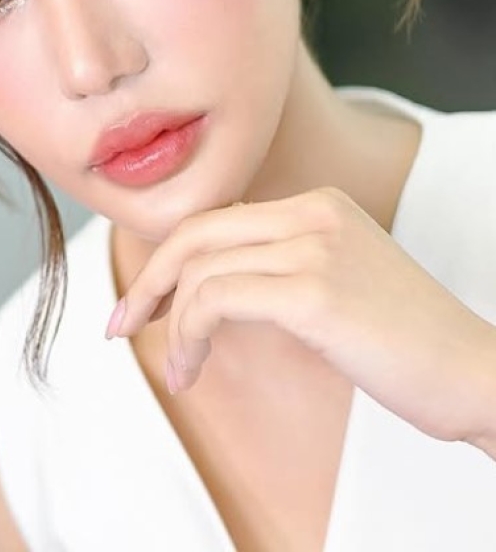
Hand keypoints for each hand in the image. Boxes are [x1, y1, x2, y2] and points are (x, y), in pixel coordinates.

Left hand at [107, 187, 495, 449]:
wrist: (476, 374)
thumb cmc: (407, 342)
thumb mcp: (339, 280)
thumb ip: (281, 265)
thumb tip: (208, 283)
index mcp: (318, 204)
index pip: (217, 220)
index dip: (169, 259)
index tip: (143, 302)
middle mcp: (312, 213)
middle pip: (195, 234)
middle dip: (147, 281)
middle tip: (118, 325)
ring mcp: (313, 247)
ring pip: (199, 271)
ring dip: (172, 326)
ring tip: (178, 370)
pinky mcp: (312, 291)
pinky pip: (215, 299)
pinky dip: (187, 335)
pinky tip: (191, 369)